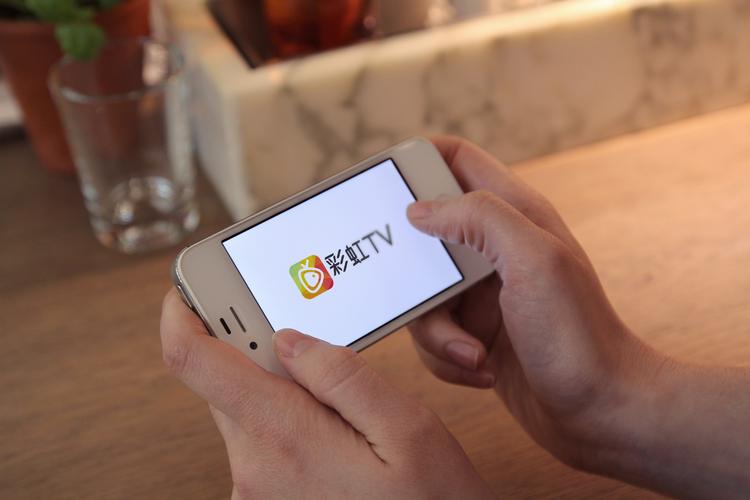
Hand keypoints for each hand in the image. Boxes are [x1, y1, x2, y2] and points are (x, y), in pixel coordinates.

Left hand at [160, 289, 492, 498]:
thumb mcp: (407, 426)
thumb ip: (343, 375)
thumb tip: (289, 339)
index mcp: (283, 438)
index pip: (196, 364)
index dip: (182, 316)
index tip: (189, 289)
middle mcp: (254, 468)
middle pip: (224, 383)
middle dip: (253, 349)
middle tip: (304, 334)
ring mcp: (257, 490)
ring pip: (246, 411)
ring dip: (278, 387)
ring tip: (339, 397)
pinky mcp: (269, 499)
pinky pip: (263, 441)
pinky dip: (286, 419)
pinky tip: (333, 427)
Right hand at [407, 137, 749, 498]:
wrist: (601, 413)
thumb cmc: (579, 335)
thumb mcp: (533, 260)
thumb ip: (479, 217)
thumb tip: (418, 209)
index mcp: (513, 215)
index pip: (456, 160)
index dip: (417, 160)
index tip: (381, 184)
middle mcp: (493, 249)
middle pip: (424, 233)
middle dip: (411, 269)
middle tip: (410, 289)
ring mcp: (482, 293)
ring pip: (422, 294)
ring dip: (436, 330)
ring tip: (472, 351)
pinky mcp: (474, 332)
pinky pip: (433, 335)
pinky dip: (447, 356)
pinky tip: (480, 367)